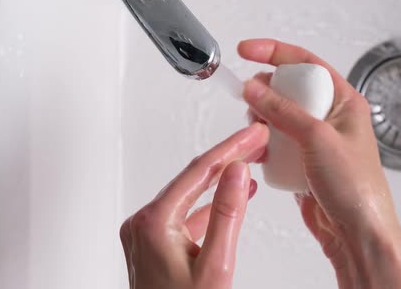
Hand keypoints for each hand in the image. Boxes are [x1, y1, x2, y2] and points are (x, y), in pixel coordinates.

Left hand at [119, 123, 268, 288]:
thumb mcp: (216, 265)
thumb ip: (227, 213)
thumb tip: (238, 171)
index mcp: (154, 223)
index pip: (200, 172)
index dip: (232, 149)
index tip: (254, 135)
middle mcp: (144, 223)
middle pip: (193, 178)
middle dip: (228, 158)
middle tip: (256, 140)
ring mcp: (146, 233)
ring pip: (189, 193)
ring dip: (221, 179)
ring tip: (250, 161)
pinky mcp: (154, 243)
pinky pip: (185, 212)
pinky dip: (210, 204)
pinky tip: (232, 196)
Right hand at [239, 39, 400, 288]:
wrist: (358, 236)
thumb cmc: (357, 188)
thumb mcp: (318, 139)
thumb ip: (283, 111)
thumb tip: (255, 87)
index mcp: (345, 102)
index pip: (308, 64)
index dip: (276, 53)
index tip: (247, 50)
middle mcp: (331, 118)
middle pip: (290, 90)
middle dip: (266, 91)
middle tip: (249, 100)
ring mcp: (316, 142)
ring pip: (279, 118)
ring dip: (262, 121)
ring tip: (255, 132)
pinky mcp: (303, 163)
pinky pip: (277, 145)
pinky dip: (264, 145)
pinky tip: (259, 152)